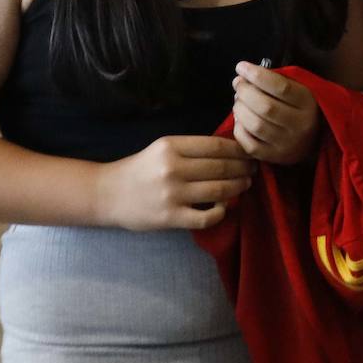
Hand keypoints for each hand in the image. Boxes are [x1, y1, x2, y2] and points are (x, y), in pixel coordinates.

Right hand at [96, 135, 253, 230]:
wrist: (109, 194)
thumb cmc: (139, 169)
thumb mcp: (162, 149)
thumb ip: (190, 149)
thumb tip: (229, 149)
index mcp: (171, 145)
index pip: (216, 145)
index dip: (238, 149)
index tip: (249, 152)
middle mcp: (172, 168)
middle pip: (221, 167)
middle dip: (243, 168)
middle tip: (254, 169)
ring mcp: (172, 194)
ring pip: (218, 190)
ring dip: (238, 187)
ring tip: (246, 185)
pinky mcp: (171, 217)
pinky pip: (207, 217)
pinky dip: (222, 212)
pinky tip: (226, 207)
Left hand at [231, 61, 319, 164]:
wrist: (314, 140)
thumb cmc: (298, 106)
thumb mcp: (297, 88)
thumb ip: (274, 79)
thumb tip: (243, 75)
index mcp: (307, 102)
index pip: (280, 87)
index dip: (257, 75)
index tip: (241, 66)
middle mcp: (300, 125)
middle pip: (265, 106)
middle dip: (245, 92)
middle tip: (238, 84)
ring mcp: (287, 144)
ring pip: (256, 125)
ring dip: (239, 109)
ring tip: (238, 101)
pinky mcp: (275, 157)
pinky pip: (249, 144)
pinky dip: (239, 129)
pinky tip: (240, 120)